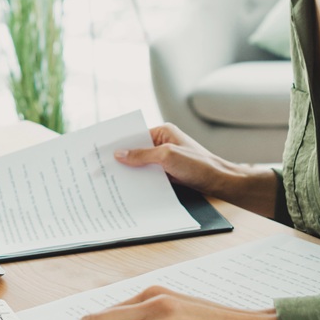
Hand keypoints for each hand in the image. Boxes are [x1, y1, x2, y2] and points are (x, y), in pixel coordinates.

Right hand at [114, 124, 276, 213]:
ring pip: (141, 164)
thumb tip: (118, 154)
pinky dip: (139, 180)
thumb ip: (142, 155)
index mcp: (163, 131)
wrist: (220, 182)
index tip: (100, 151)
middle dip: (120, 159)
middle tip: (99, 167)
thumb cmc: (199, 165)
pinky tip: (128, 188)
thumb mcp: (167, 157)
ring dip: (129, 171)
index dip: (118, 143)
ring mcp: (165, 158)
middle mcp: (163, 142)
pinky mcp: (168, 173)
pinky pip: (149, 175)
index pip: (134, 135)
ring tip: (109, 180)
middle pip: (136, 150)